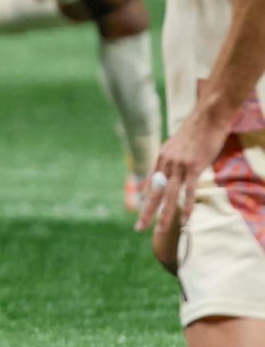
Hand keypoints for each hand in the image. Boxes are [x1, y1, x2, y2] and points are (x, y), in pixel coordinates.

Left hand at [135, 108, 230, 233]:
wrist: (208, 117)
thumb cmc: (195, 132)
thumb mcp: (175, 145)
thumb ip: (168, 160)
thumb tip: (164, 170)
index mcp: (161, 158)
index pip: (150, 184)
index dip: (146, 200)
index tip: (141, 213)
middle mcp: (166, 163)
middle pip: (154, 193)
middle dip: (146, 212)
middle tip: (139, 228)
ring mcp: (179, 166)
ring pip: (169, 195)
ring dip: (164, 214)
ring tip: (160, 230)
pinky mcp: (194, 167)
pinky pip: (188, 191)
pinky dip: (187, 206)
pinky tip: (185, 219)